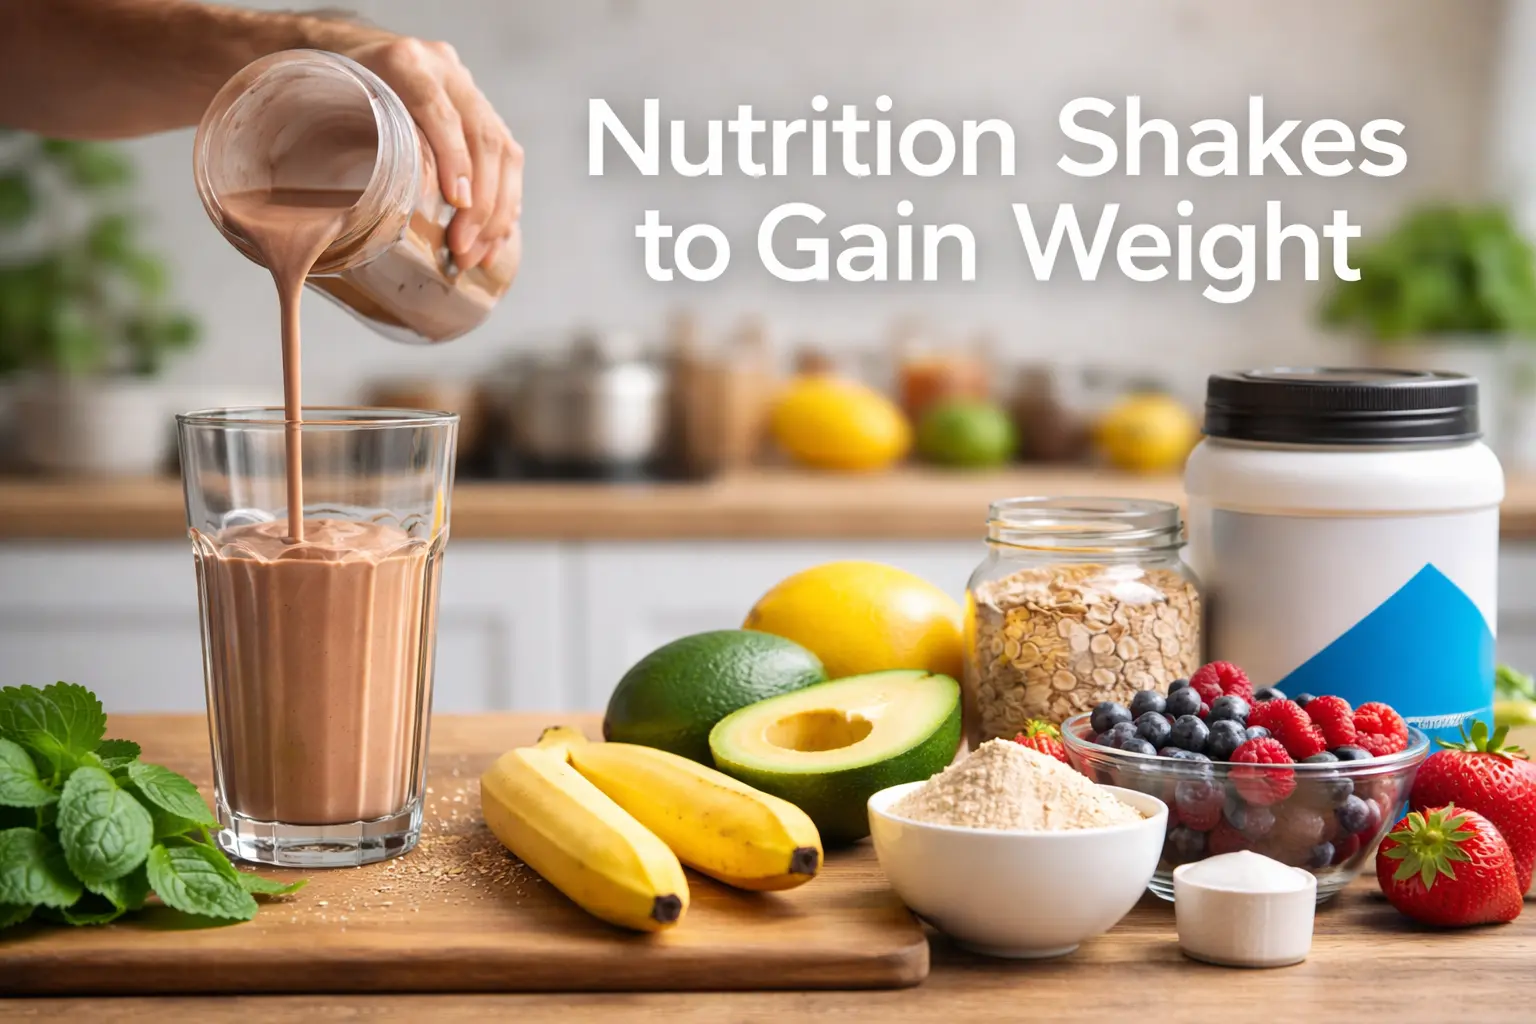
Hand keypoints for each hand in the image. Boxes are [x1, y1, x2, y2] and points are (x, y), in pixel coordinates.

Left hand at [343, 36, 521, 271]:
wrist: (350, 55)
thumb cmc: (328, 89)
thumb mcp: (319, 104)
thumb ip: (337, 144)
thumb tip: (356, 219)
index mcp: (404, 62)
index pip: (439, 110)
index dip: (454, 158)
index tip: (457, 204)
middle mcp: (446, 71)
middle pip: (483, 138)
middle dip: (481, 204)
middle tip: (463, 250)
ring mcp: (470, 91)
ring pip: (506, 152)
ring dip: (498, 211)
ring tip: (478, 254)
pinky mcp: (484, 113)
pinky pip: (509, 161)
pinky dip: (506, 203)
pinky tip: (496, 236)